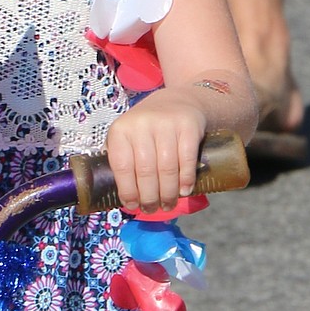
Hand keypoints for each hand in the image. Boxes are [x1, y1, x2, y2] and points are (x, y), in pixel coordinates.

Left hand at [105, 92, 207, 210]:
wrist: (179, 101)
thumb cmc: (149, 129)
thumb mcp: (128, 137)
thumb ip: (124, 161)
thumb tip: (127, 200)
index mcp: (121, 129)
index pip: (122, 166)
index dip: (127, 190)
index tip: (132, 205)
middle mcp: (142, 124)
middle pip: (145, 171)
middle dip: (149, 197)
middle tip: (152, 209)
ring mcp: (166, 123)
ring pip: (166, 168)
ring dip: (168, 193)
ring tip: (168, 204)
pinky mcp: (188, 125)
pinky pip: (187, 159)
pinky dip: (185, 179)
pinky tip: (184, 191)